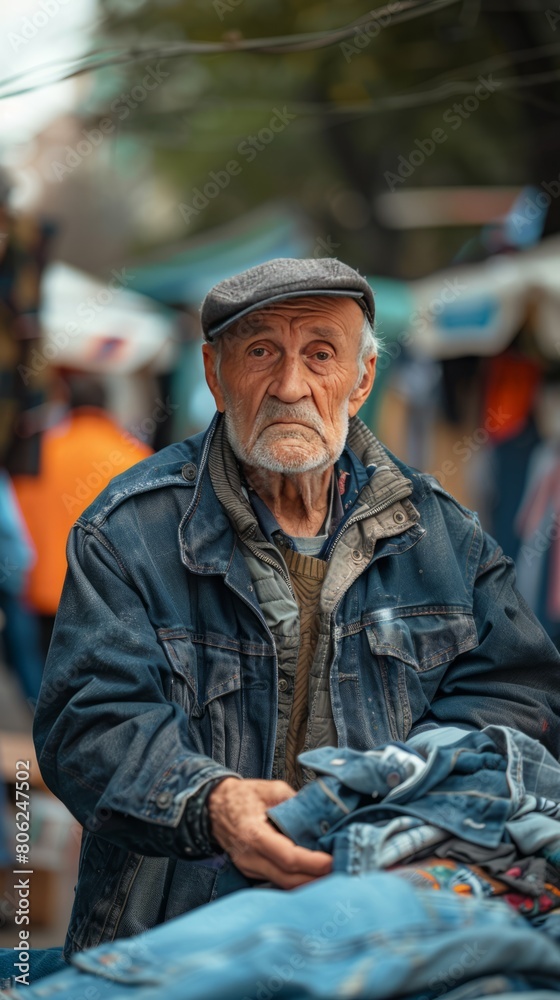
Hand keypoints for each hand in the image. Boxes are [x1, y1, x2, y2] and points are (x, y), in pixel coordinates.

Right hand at [207, 777, 331, 888]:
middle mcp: (250, 857)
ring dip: (308, 883)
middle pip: (288, 879)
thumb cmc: (241, 796)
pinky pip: (276, 880)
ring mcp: (249, 867)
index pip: (288, 857)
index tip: (333, 861)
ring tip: (332, 877)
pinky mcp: (251, 871)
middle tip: (341, 872)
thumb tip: (321, 813)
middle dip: (316, 879)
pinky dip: (296, 880)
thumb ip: (295, 802)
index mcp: (254, 834)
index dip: (313, 863)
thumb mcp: (271, 789)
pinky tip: (312, 875)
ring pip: (283, 884)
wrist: (212, 806)